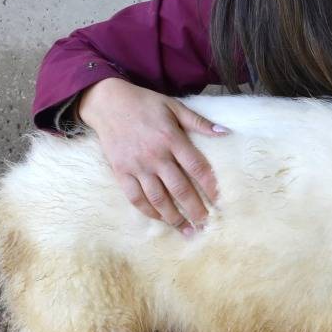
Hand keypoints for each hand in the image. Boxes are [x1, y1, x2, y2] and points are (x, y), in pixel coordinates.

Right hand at [78, 78, 227, 234]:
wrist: (107, 102)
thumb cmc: (144, 104)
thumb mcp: (174, 106)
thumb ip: (199, 122)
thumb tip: (225, 132)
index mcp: (171, 138)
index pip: (196, 167)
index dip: (209, 185)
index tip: (219, 200)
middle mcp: (155, 155)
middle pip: (179, 188)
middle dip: (195, 208)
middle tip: (205, 223)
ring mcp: (136, 165)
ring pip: (158, 198)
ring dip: (174, 217)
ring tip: (186, 229)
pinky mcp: (120, 171)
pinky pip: (135, 197)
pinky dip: (149, 211)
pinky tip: (161, 219)